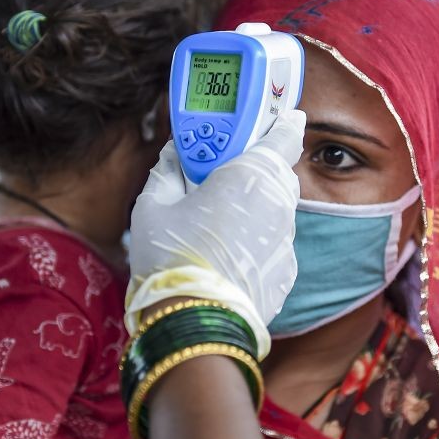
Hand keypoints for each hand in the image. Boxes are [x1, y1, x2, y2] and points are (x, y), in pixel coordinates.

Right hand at [126, 110, 304, 357]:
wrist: (194, 323)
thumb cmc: (172, 257)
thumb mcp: (152, 206)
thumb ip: (166, 172)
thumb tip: (173, 156)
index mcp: (251, 174)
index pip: (285, 131)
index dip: (279, 120)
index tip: (271, 115)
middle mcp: (277, 202)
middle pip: (277, 169)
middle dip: (254, 166)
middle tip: (221, 173)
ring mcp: (286, 239)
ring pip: (275, 207)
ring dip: (253, 205)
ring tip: (216, 220)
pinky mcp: (285, 270)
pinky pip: (273, 241)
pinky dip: (256, 239)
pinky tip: (226, 254)